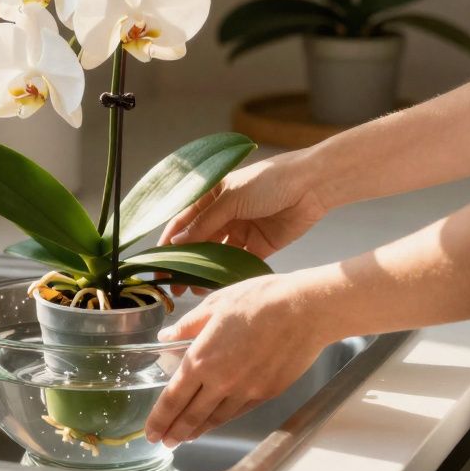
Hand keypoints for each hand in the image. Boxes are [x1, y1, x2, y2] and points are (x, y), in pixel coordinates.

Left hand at [144, 273, 326, 446]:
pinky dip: (223, 420)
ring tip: (186, 436)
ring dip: (198, 430)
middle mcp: (222, 381)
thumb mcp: (215, 304)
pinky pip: (238, 412)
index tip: (150, 430)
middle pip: (192, 415)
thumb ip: (188, 325)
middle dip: (175, 432)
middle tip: (164, 440)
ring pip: (216, 418)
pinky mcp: (267, 393)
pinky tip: (216, 421)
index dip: (159, 418)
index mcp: (202, 358)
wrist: (304, 310)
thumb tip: (166, 335)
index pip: (173, 397)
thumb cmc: (260, 299)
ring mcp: (246, 390)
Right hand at [159, 149, 329, 294]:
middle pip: (200, 241)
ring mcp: (242, 230)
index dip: (170, 242)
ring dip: (206, 271)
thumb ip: (205, 222)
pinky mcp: (260, 245)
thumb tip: (178, 242)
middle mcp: (224, 213)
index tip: (157, 263)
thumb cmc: (269, 181)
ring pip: (218, 255)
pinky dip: (229, 274)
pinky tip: (218, 286)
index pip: (184, 221)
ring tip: (193, 289)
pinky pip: (240, 262)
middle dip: (187, 262)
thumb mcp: (232, 198)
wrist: (312, 185)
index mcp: (213, 196)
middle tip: (174, 284)